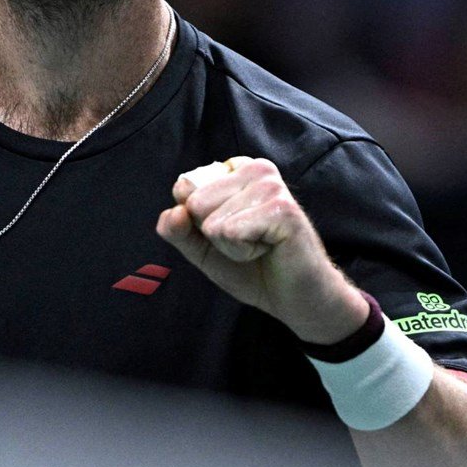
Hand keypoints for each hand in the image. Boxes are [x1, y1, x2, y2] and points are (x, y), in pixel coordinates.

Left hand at [155, 156, 368, 343]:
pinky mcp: (283, 209)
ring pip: (213, 221)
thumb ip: (178, 230)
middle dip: (215, 235)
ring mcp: (271, 186)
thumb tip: (174, 212)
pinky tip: (269, 249)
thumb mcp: (203, 249)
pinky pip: (232, 231)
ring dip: (231, 246)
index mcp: (236, 169)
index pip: (185, 190)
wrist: (293, 298)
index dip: (200, 224)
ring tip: (260, 246)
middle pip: (196, 203)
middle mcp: (256, 168)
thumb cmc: (253, 268)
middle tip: (248, 242)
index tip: (231, 231)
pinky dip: (243, 251)